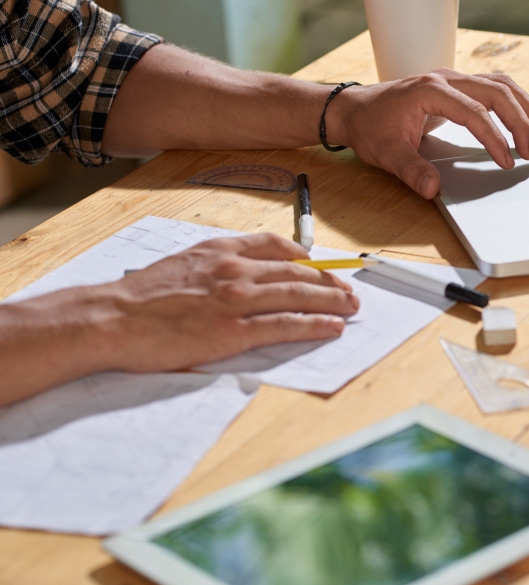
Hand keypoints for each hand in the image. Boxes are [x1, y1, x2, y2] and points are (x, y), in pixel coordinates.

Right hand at [0, 233, 359, 406]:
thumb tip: (238, 271)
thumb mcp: (181, 264)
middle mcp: (235, 270)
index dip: (306, 256)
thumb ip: (214, 264)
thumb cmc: (141, 298)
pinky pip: (286, 325)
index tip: (321, 264)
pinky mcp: (235, 330)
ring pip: (299, 295)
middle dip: (329, 281)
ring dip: (332, 301)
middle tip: (348, 290)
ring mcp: (237, 300)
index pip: (276, 245)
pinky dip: (315, 325)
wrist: (113, 318)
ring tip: (352, 307)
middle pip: (297, 271)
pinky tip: (333, 327)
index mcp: (221, 251)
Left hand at [327, 69, 528, 198]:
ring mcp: (453, 79)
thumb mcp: (386, 154)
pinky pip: (494, 86)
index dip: (494, 137)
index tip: (506, 161)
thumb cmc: (370, 127)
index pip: (475, 112)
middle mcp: (446, 78)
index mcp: (430, 90)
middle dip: (519, 121)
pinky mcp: (456, 86)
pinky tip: (524, 120)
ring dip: (523, 107)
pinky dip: (514, 102)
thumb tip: (431, 189)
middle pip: (497, 91)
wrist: (355, 110)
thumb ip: (411, 171)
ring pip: (500, 84)